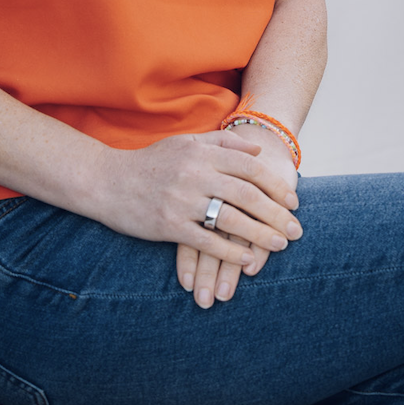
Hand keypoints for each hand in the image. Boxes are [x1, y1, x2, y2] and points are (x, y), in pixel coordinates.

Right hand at [92, 129, 300, 271]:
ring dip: (260, 235)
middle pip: (247, 194)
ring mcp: (182, 200)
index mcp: (200, 152)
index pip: (249, 167)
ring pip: (231, 219)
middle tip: (296, 229)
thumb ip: (221, 143)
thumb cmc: (149, 162)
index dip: (274, 185)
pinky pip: (208, 242)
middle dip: (276, 213)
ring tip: (280, 244)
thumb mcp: (184, 143)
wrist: (106, 181)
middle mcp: (194, 173)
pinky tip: (248, 261)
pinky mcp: (169, 225)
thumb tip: (257, 150)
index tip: (292, 201)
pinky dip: (231, 252)